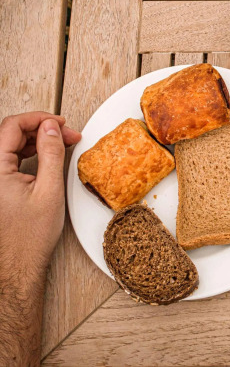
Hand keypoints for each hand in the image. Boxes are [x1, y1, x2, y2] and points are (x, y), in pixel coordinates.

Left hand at [0, 112, 80, 271]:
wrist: (17, 265)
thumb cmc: (30, 236)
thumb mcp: (49, 189)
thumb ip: (51, 153)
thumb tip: (52, 128)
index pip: (12, 126)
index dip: (39, 119)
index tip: (60, 123)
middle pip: (10, 133)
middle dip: (40, 129)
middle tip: (66, 134)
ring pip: (9, 145)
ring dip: (35, 140)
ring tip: (61, 144)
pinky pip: (8, 159)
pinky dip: (28, 153)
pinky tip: (46, 157)